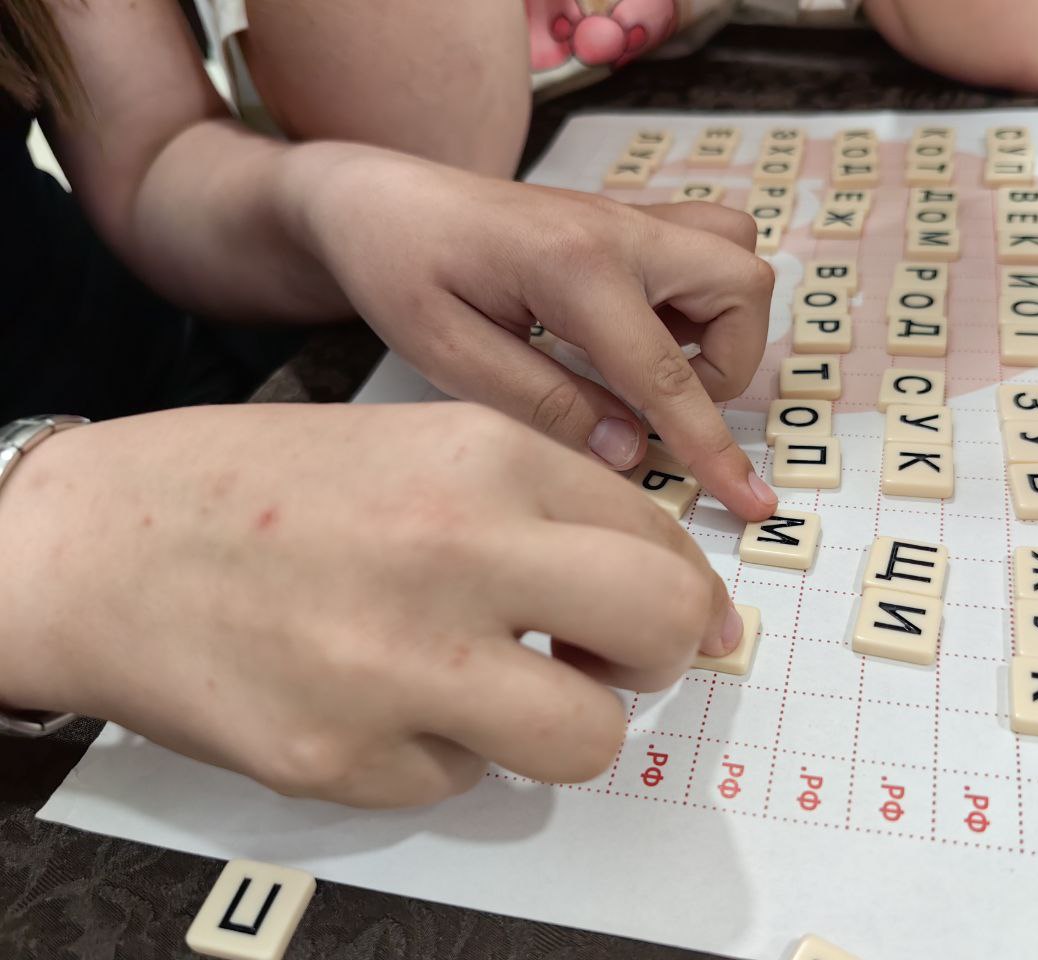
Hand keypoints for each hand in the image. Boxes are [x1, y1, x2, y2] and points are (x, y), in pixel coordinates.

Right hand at [0, 403, 740, 806]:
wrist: (103, 542)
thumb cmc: (264, 488)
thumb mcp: (422, 446)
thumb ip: (546, 506)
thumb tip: (667, 589)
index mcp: (481, 456)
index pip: (658, 537)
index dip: (685, 589)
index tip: (683, 619)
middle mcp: (453, 550)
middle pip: (662, 627)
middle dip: (663, 655)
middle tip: (616, 656)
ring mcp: (398, 663)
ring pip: (587, 738)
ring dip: (562, 722)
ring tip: (494, 686)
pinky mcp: (344, 759)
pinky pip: (463, 779)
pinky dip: (443, 748)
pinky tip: (381, 700)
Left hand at [292, 147, 778, 520]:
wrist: (378, 199)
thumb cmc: (399, 268)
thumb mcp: (449, 356)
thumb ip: (544, 405)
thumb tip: (630, 451)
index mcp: (573, 267)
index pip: (666, 373)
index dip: (711, 447)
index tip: (751, 501)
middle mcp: (619, 229)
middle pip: (743, 286)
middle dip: (728, 364)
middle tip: (661, 403)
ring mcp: (626, 216)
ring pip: (735, 258)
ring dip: (720, 325)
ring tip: (651, 364)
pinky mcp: (623, 220)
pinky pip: (703, 246)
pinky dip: (699, 297)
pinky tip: (638, 330)